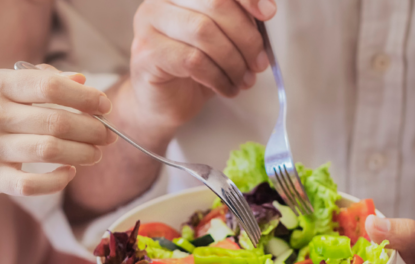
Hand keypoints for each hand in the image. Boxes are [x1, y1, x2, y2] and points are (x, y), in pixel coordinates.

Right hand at [0, 67, 115, 203]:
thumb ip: (37, 81)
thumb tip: (82, 79)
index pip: (51, 85)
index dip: (85, 96)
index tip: (104, 106)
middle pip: (57, 120)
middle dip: (92, 129)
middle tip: (107, 136)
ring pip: (50, 150)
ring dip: (83, 153)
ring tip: (96, 154)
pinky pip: (33, 184)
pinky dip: (58, 179)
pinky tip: (69, 172)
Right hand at [127, 0, 276, 129]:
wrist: (163, 103)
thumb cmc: (193, 69)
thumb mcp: (221, 38)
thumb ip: (238, 20)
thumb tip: (266, 10)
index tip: (268, 13)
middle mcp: (159, 1)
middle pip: (214, 4)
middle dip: (245, 36)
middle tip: (258, 62)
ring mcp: (148, 25)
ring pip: (203, 32)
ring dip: (233, 61)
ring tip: (243, 79)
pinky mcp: (147, 53)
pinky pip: (192, 60)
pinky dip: (218, 77)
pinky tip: (226, 88)